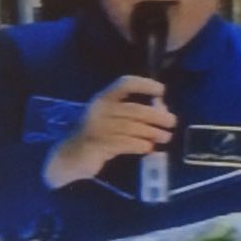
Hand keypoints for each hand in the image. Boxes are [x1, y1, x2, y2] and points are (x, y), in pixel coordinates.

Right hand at [43, 76, 177, 187]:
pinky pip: (124, 143)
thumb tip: (162, 110)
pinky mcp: (97, 144)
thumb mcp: (112, 118)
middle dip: (156, 115)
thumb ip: (133, 113)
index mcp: (103, 98)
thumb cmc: (96, 135)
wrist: (69, 156)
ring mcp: (97, 127)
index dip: (144, 85)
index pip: (124, 83)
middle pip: (134, 109)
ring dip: (152, 132)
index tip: (161, 90)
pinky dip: (140, 145)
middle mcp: (99, 109)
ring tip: (165, 137)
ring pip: (131, 127)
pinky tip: (149, 148)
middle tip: (172, 122)